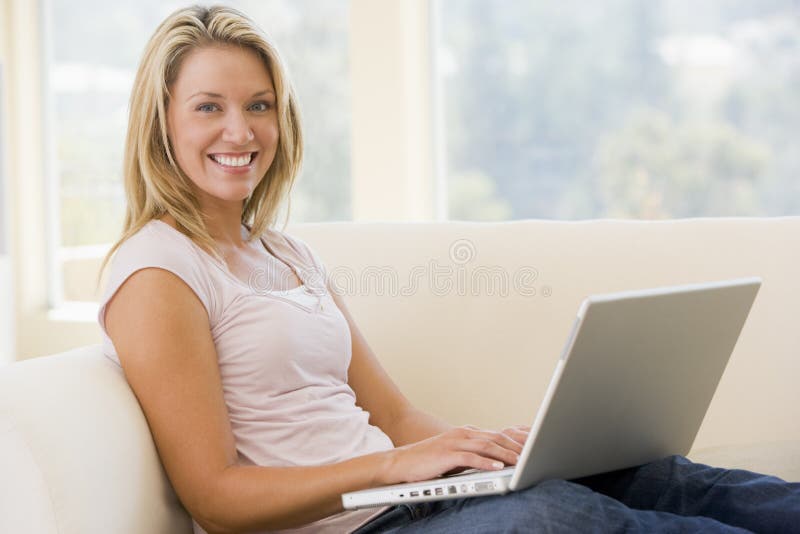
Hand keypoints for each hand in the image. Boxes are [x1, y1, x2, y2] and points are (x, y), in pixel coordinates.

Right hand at [379, 424, 529, 484]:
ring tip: (521, 461)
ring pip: (486, 446)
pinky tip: (498, 467)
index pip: (498, 434)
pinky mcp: (447, 454)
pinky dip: (486, 462)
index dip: (518, 438)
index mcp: (468, 433)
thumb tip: (498, 461)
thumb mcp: (457, 455)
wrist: (402, 462)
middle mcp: (464, 433)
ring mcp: (455, 442)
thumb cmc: (430, 461)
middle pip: (496, 438)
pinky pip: (470, 457)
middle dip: (517, 446)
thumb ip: (476, 454)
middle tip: (536, 452)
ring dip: (505, 454)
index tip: (536, 443)